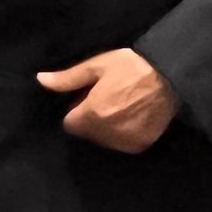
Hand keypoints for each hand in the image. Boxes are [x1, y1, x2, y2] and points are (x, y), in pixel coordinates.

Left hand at [37, 48, 175, 153]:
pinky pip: (121, 143)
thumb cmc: (131, 66)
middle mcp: (108, 133)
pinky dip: (122, 133)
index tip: (86, 99)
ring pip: (103, 140)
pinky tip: (131, 116)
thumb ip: (68, 78)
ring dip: (106, 128)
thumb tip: (40, 80)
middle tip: (105, 99)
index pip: (70, 124)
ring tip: (119, 106)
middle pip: (87, 133)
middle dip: (90, 120)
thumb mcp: (97, 66)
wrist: (171, 76)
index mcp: (93, 114)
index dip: (75, 111)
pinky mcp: (141, 145)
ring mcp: (126, 141)